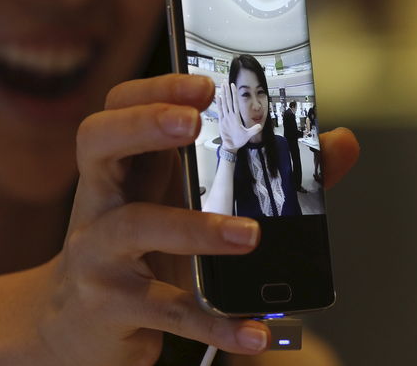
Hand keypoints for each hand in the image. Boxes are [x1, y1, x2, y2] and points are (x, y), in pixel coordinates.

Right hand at [0, 75, 359, 365]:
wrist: (77, 324)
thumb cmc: (139, 253)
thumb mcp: (187, 206)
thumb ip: (265, 173)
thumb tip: (339, 143)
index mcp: (121, 166)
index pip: (119, 107)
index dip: (154, 89)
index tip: (203, 85)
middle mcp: (99, 199)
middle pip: (97, 141)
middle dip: (142, 125)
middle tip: (190, 124)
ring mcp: (97, 251)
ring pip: (133, 226)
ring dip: (192, 227)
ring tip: (248, 235)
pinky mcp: (108, 305)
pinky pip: (164, 307)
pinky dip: (212, 320)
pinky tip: (252, 330)